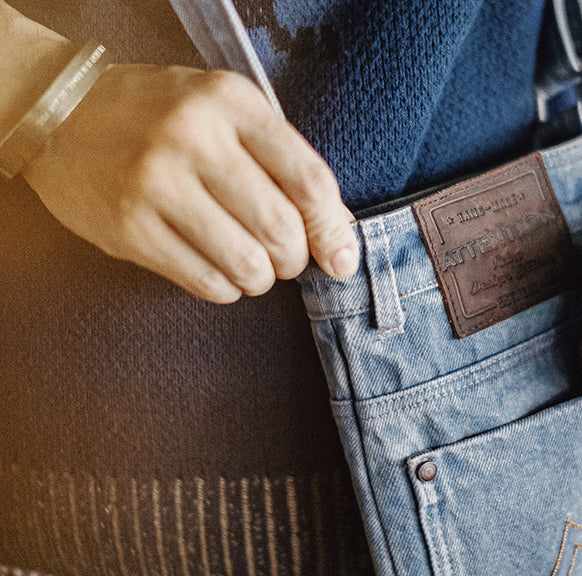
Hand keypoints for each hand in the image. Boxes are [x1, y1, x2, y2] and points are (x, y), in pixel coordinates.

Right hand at [22, 64, 358, 302]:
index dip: (334, 230)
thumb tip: (339, 237)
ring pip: (246, 265)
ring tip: (251, 267)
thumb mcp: (226, 114)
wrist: (62, 114)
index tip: (340, 259)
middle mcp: (193, 137)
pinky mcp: (129, 228)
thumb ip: (282, 164)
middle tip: (284, 259)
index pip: (309, 180)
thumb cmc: (163, 119)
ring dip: (261, 279)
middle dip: (294, 260)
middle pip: (281, 230)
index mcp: (231, 102)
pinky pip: (206, 283)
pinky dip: (226, 288)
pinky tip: (219, 271)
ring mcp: (155, 183)